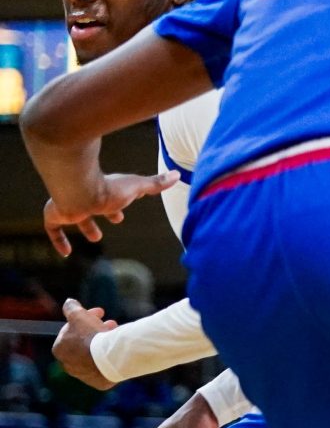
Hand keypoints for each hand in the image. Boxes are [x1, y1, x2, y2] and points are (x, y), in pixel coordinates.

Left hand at [43, 170, 177, 256]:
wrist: (79, 188)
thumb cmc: (109, 187)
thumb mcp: (137, 187)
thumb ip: (156, 183)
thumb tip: (178, 174)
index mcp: (103, 191)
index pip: (111, 198)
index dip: (117, 206)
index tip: (121, 215)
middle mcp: (86, 197)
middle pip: (96, 205)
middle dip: (104, 212)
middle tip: (115, 219)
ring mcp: (70, 207)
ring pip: (75, 216)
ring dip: (85, 226)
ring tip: (96, 238)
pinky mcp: (58, 215)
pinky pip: (53, 228)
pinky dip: (59, 240)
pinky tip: (65, 253)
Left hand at [53, 299, 116, 389]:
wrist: (109, 358)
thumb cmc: (90, 335)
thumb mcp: (79, 315)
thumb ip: (71, 307)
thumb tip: (69, 302)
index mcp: (59, 349)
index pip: (71, 331)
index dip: (85, 320)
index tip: (99, 314)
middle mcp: (68, 365)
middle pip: (83, 344)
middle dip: (95, 331)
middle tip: (110, 323)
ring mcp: (83, 376)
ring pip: (93, 356)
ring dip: (102, 344)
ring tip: (116, 334)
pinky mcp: (98, 382)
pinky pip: (104, 367)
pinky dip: (108, 358)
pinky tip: (116, 350)